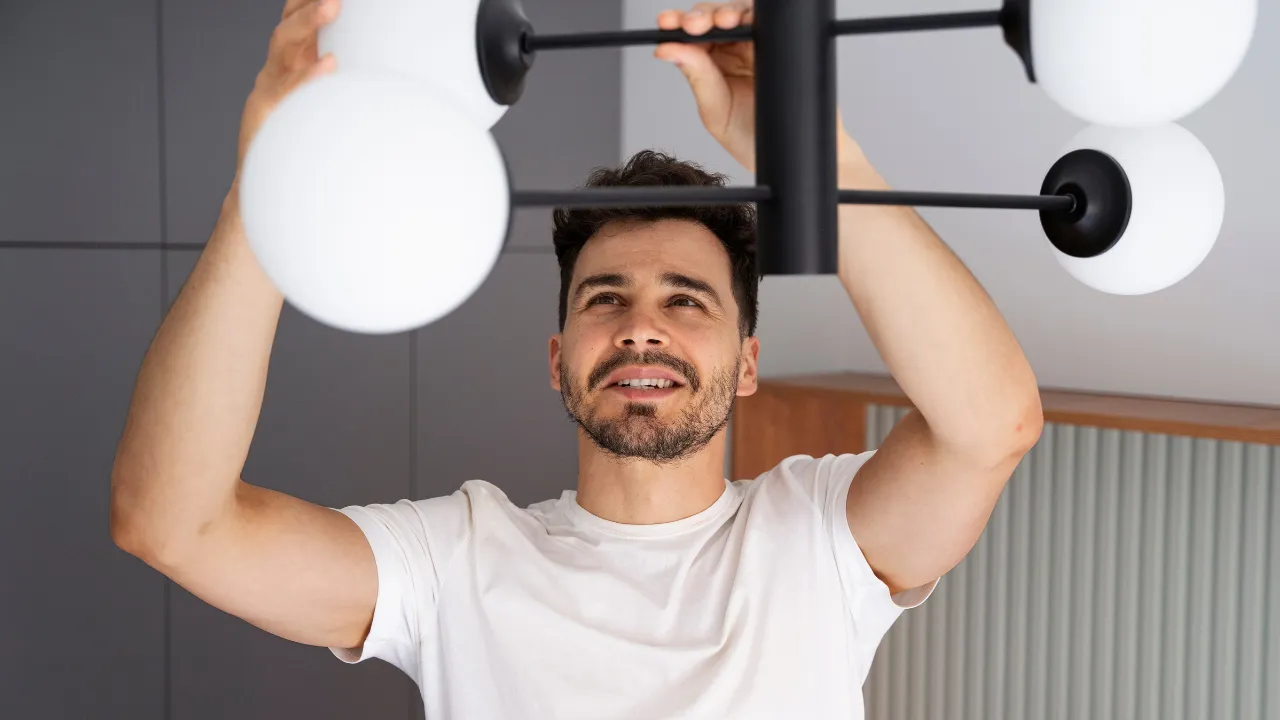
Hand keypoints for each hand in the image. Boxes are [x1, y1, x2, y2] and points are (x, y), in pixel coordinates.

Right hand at [235, 0, 340, 177]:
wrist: (266, 187)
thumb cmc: (300, 147)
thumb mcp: (320, 108)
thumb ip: (338, 88)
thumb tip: (381, 77)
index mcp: (290, 65)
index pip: (295, 22)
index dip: (306, 3)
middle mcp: (276, 71)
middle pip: (289, 26)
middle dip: (309, 6)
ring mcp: (267, 90)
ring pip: (283, 47)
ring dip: (308, 24)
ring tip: (333, 6)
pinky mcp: (266, 115)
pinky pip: (288, 90)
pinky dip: (308, 76)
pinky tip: (329, 64)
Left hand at [654, 2, 863, 174]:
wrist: (791, 153)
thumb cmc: (753, 138)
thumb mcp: (717, 111)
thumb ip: (697, 77)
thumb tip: (668, 50)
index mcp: (710, 65)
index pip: (690, 37)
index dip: (677, 25)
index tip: (666, 23)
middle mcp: (732, 52)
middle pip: (713, 18)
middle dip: (702, 16)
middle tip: (695, 24)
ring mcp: (757, 45)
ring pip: (739, 14)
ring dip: (728, 12)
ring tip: (726, 22)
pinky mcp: (781, 43)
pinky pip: (768, 21)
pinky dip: (756, 15)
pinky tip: (746, 20)